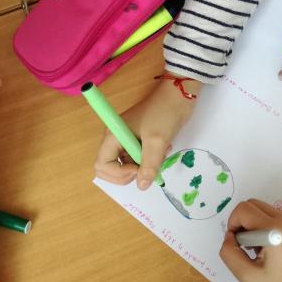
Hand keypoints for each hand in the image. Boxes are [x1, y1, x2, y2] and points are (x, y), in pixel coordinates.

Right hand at [94, 74, 199, 189]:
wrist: (179, 95)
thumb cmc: (164, 114)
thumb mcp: (157, 142)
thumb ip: (148, 166)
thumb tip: (141, 187)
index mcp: (113, 136)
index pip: (102, 165)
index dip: (118, 173)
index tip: (138, 169)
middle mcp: (115, 138)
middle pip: (111, 168)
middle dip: (129, 173)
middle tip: (147, 167)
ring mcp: (126, 139)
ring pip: (127, 165)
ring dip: (143, 165)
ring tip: (160, 153)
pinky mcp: (138, 139)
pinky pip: (138, 158)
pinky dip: (150, 159)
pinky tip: (162, 149)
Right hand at [219, 200, 281, 281]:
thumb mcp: (248, 276)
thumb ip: (229, 254)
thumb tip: (228, 236)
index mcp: (275, 230)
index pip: (243, 210)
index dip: (232, 224)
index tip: (237, 244)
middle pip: (252, 205)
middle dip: (243, 223)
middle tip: (247, 246)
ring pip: (263, 209)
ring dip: (255, 224)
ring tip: (260, 248)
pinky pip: (275, 214)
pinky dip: (266, 225)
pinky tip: (271, 246)